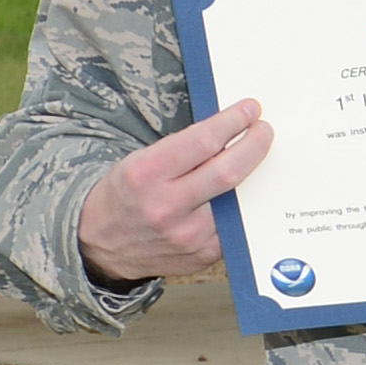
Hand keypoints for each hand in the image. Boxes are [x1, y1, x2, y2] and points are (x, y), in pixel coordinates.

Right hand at [75, 98, 270, 284]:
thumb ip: (183, 150)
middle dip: (255, 144)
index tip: (250, 110)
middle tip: (264, 130)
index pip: (203, 141)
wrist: (101, 245)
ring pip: (238, 199)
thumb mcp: (138, 162)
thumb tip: (231, 130)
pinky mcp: (203, 254)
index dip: (233, 121)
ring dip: (255, 175)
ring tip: (258, 158)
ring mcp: (187, 235)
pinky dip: (245, 204)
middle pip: (229, 171)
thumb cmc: (126, 195)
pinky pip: (236, 224)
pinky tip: (247, 190)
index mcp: (145, 174)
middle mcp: (165, 206)